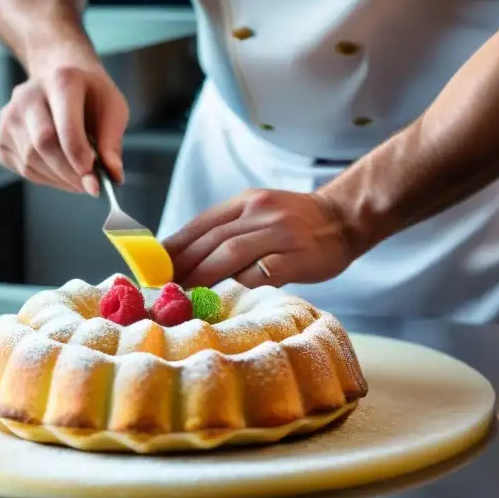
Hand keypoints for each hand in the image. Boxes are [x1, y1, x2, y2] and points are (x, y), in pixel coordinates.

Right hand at [0, 64, 128, 194]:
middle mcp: (28, 96)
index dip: (78, 158)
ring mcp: (9, 116)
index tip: (94, 182)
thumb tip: (113, 176)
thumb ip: (112, 142)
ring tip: (79, 180)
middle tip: (90, 186)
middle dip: (69, 174)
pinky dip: (46, 178)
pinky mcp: (1, 137)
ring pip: (31, 160)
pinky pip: (23, 168)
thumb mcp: (112, 108)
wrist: (59, 74)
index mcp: (61, 82)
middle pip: (43, 145)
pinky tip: (61, 173)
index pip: (64, 126)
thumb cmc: (89, 94)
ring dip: (60, 179)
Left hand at [163, 189, 358, 289]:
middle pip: (212, 240)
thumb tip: (188, 256)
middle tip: (164, 287)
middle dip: (183, 265)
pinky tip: (227, 295)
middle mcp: (260, 212)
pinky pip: (263, 271)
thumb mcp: (260, 211)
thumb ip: (230, 228)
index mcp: (246, 201)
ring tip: (185, 294)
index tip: (155, 265)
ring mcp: (280, 233)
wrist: (344, 217)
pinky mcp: (297, 256)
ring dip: (203, 275)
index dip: (175, 246)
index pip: (201, 224)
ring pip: (231, 253)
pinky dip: (241, 282)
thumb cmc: (297, 221)